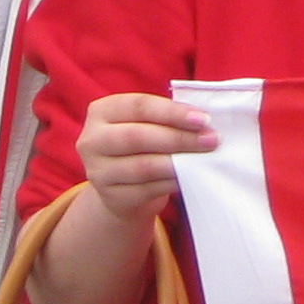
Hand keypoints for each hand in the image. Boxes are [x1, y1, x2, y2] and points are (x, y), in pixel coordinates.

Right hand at [78, 92, 216, 230]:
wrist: (121, 187)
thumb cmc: (141, 144)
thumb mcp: (144, 124)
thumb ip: (165, 117)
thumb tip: (203, 120)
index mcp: (101, 111)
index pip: (139, 106)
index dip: (172, 112)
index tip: (204, 119)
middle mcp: (92, 140)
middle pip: (138, 136)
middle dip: (179, 137)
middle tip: (211, 139)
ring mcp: (98, 171)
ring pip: (144, 166)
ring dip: (179, 162)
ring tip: (204, 158)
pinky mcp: (111, 197)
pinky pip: (148, 189)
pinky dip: (172, 182)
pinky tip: (190, 176)